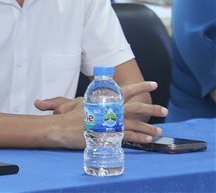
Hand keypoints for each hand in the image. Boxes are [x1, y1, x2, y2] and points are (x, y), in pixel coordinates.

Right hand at [34, 80, 164, 147]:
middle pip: (135, 107)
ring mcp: (109, 122)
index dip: (140, 86)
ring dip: (148, 128)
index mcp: (103, 100)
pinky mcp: (108, 135)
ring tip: (158, 131)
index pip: (125, 90)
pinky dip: (139, 138)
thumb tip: (87, 94)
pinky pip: (128, 136)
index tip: (153, 84)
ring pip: (134, 123)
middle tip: (164, 110)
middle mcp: (109, 109)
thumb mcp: (73, 102)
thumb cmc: (66, 116)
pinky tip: (147, 140)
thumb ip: (82, 99)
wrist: (60, 128)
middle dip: (151, 108)